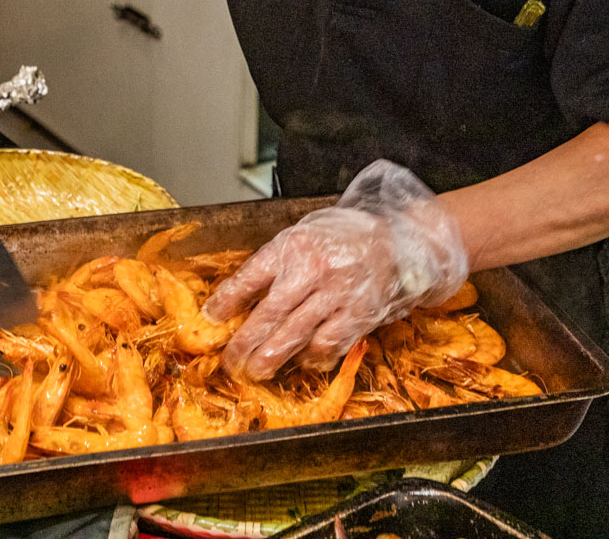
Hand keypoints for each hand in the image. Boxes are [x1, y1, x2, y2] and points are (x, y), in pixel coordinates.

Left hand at [204, 159, 467, 379]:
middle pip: (269, 314)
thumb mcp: (302, 236)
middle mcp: (314, 270)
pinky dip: (311, 359)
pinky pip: (328, 345)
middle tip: (230, 362)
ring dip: (272, 358)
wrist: (397, 240)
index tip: (211, 318)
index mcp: (294, 245)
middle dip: (244, 342)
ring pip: (296, 335)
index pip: (250, 276)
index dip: (227, 301)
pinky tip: (301, 363)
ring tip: (256, 371)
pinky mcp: (358, 315)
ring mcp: (338, 295)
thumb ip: (275, 264)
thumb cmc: (342, 238)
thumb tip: (239, 299)